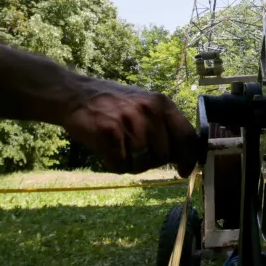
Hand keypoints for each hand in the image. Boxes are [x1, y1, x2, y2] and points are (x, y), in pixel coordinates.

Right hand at [63, 80, 197, 176]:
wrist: (76, 95)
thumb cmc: (115, 104)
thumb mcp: (146, 104)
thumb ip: (165, 126)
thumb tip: (185, 155)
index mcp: (162, 103)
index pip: (187, 136)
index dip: (189, 158)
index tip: (184, 170)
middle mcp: (149, 110)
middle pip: (163, 155)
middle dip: (151, 161)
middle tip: (136, 152)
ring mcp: (129, 121)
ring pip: (142, 163)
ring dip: (130, 163)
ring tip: (119, 147)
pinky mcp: (108, 132)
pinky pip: (120, 165)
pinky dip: (114, 164)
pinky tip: (107, 149)